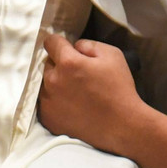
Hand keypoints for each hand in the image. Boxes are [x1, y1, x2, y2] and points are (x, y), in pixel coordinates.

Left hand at [39, 31, 147, 152]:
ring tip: (74, 91)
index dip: (59, 42)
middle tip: (77, 74)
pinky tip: (71, 105)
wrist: (122, 125)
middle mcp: (53, 81)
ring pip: (44, 84)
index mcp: (68, 62)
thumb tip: (74, 47)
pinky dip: (54, 101)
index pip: (51, 42)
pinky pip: (45, 103)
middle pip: (47, 63)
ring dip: (55, 83)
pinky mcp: (48, 118)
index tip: (65, 47)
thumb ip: (88, 44)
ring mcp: (48, 102)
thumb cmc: (119, 88)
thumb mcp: (112, 55)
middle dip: (59, 64)